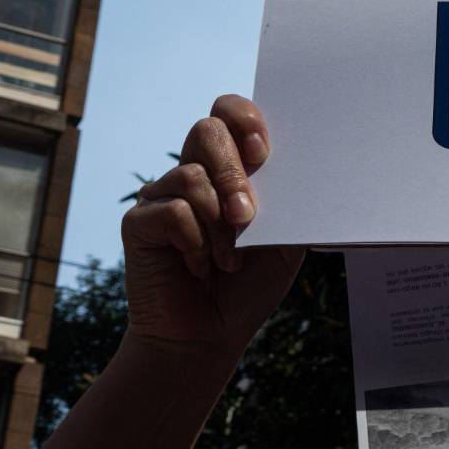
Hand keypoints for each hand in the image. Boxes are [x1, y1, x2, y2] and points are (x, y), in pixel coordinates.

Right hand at [121, 95, 303, 355]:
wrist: (210, 335)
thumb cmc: (250, 283)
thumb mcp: (287, 240)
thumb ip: (292, 202)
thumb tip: (309, 170)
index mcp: (230, 167)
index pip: (228, 113)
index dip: (245, 117)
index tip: (263, 151)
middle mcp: (193, 172)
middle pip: (207, 130)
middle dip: (233, 171)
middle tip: (247, 215)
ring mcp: (161, 195)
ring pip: (191, 174)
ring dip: (219, 223)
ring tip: (230, 259)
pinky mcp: (139, 222)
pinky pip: (172, 211)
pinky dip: (196, 243)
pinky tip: (201, 267)